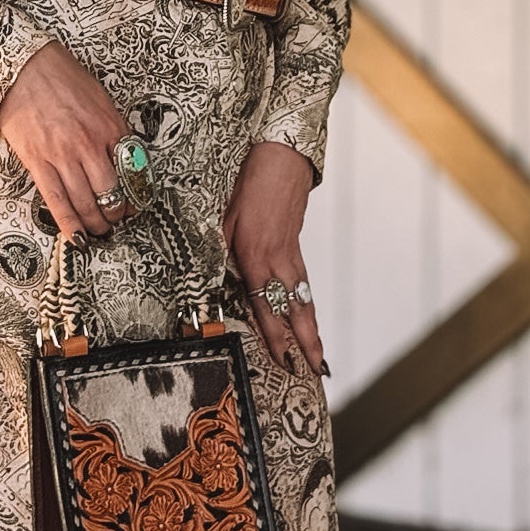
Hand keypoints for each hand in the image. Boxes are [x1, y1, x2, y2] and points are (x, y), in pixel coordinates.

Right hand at [0, 41, 132, 238]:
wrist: (22, 66)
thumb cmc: (60, 76)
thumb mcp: (99, 97)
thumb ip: (111, 127)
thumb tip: (119, 156)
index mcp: (109, 125)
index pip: (132, 170)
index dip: (137, 193)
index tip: (137, 203)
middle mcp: (89, 144)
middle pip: (112, 192)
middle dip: (118, 213)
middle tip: (118, 221)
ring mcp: (63, 155)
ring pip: (87, 202)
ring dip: (97, 223)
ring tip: (101, 232)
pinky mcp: (38, 162)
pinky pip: (56, 200)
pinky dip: (69, 223)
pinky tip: (78, 238)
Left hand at [222, 140, 324, 376]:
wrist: (282, 159)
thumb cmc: (249, 184)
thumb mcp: (223, 216)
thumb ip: (219, 250)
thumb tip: (210, 278)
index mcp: (255, 255)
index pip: (265, 305)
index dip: (275, 335)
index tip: (283, 360)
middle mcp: (277, 260)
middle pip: (294, 309)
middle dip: (306, 343)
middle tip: (315, 371)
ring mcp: (291, 254)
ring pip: (304, 299)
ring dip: (312, 330)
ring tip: (320, 356)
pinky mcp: (297, 247)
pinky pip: (304, 283)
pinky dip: (308, 306)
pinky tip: (309, 318)